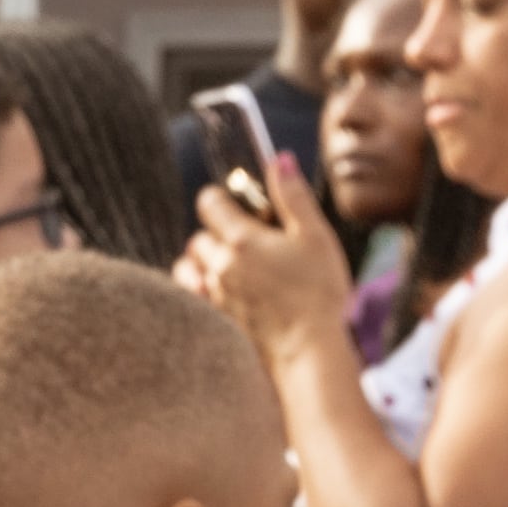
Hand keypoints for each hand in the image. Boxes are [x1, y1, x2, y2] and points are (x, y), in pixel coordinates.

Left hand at [185, 153, 354, 367]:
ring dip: (203, 262)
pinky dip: (201, 288)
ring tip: (231, 264)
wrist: (308, 348)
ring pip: (189, 268)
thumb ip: (292, 196)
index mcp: (241, 240)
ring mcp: (213, 295)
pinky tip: (224, 290)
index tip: (232, 199)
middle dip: (215, 232)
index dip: (219, 197)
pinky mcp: (215, 319)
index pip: (210, 204)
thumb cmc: (318, 289)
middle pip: (198, 238)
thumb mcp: (314, 234)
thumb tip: (277, 159)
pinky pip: (193, 296)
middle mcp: (218, 266)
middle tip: (244, 235)